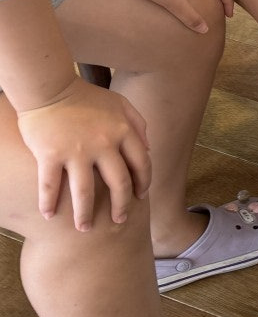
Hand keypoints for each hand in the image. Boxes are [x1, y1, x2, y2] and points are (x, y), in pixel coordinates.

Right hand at [16, 79, 150, 229]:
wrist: (50, 87)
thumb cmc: (85, 96)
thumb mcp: (120, 104)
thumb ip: (138, 124)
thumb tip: (148, 148)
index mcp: (123, 131)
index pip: (141, 164)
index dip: (143, 183)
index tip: (140, 197)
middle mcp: (104, 144)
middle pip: (118, 183)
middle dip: (121, 206)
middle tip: (119, 221)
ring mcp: (77, 151)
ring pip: (85, 192)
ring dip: (86, 214)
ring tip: (85, 228)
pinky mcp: (51, 154)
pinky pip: (50, 185)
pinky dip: (49, 202)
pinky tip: (49, 216)